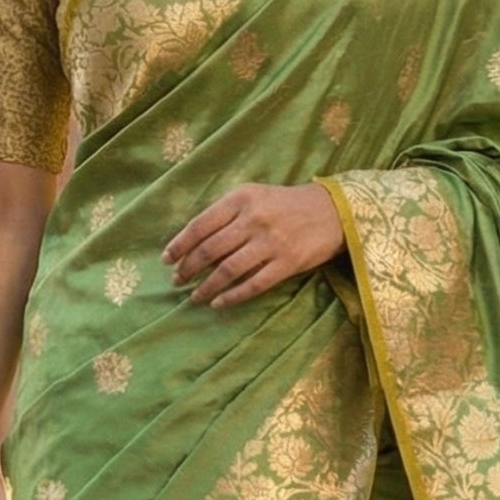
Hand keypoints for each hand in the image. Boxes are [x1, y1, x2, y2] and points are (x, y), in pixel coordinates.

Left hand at [162, 182, 344, 307]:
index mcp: (241, 198)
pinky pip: (253, 284)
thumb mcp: (254, 196)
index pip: (201, 224)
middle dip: (188, 268)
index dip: (180, 244)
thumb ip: (226, 213)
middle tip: (177, 280)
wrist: (332, 211)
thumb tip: (193, 241)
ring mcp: (271, 242)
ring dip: (206, 286)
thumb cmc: (285, 204)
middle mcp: (254, 219)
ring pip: (228, 270)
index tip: (167, 259)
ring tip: (194, 296)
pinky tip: (219, 303)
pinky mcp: (287, 263)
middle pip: (210, 249)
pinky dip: (232, 297)